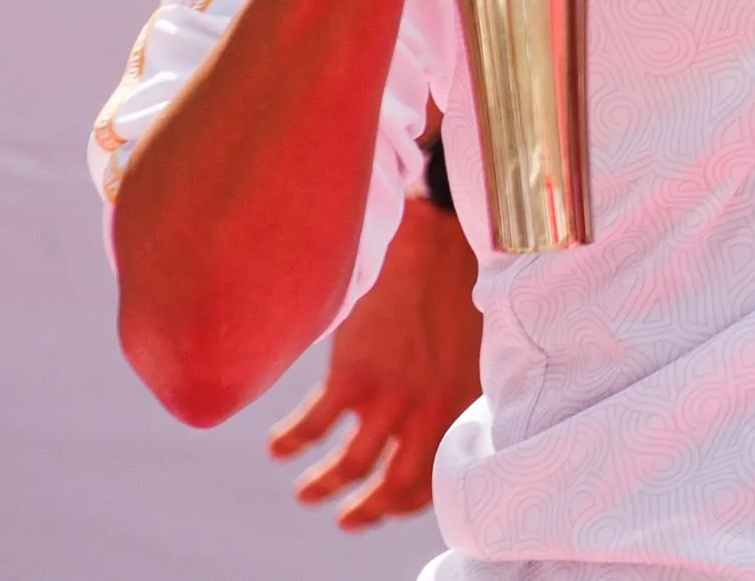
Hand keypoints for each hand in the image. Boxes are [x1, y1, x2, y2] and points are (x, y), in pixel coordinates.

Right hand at [265, 189, 477, 527]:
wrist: (442, 235)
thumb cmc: (463, 281)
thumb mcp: (477, 343)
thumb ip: (457, 383)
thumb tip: (439, 411)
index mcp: (463, 403)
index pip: (437, 474)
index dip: (411, 498)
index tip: (390, 501)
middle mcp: (429, 409)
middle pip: (396, 485)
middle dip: (369, 511)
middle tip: (348, 519)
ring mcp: (391, 395)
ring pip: (351, 468)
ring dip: (324, 487)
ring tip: (307, 492)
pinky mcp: (354, 374)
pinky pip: (312, 427)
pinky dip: (290, 444)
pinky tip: (276, 448)